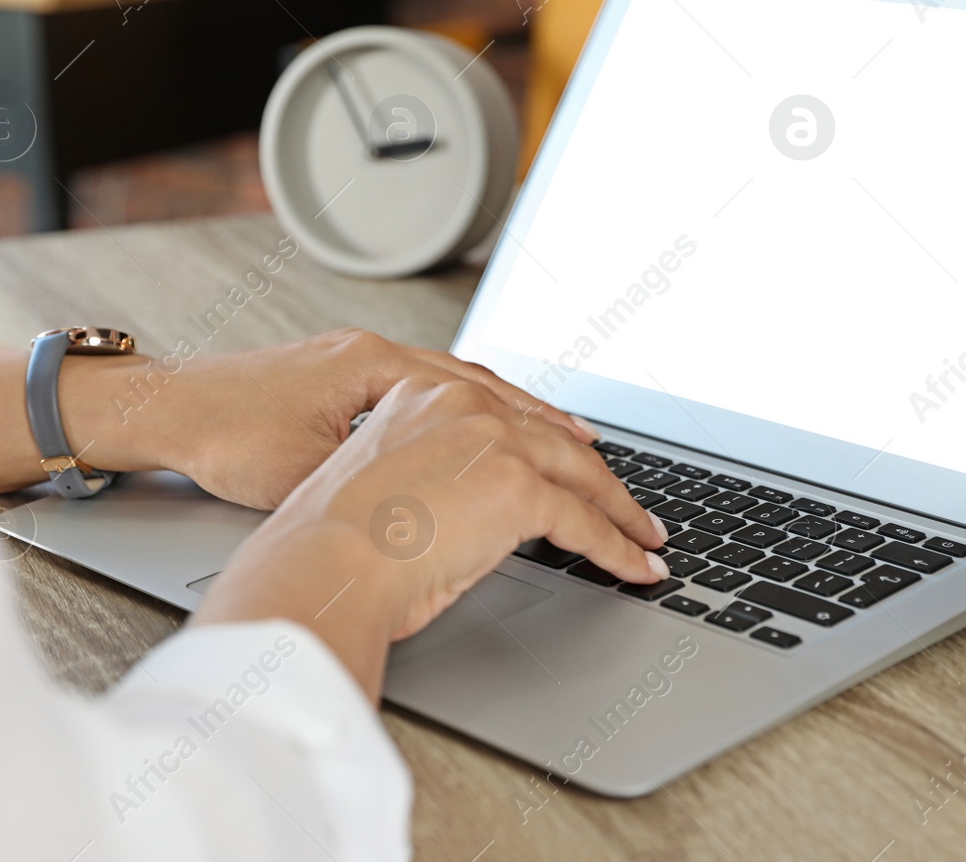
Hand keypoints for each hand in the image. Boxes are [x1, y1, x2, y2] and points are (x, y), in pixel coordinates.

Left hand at [68, 329, 597, 509]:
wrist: (165, 407)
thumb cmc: (223, 439)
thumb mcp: (310, 473)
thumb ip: (387, 483)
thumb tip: (454, 514)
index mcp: (380, 367)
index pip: (492, 412)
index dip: (550, 460)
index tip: (597, 494)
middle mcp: (387, 354)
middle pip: (498, 392)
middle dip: (562, 437)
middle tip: (613, 475)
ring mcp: (376, 359)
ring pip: (479, 387)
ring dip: (535, 419)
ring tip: (586, 447)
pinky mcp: (362, 373)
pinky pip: (449, 388)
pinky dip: (490, 411)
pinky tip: (512, 431)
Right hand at [191, 375, 670, 698]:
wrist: (319, 564)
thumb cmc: (326, 548)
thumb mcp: (381, 490)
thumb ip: (430, 481)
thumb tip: (467, 517)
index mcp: (420, 396)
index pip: (506, 412)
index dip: (550, 437)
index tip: (578, 451)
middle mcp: (462, 404)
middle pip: (553, 438)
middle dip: (598, 477)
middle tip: (628, 504)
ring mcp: (495, 440)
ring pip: (581, 475)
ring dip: (621, 512)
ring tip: (646, 537)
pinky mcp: (520, 486)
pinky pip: (587, 523)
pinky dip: (620, 549)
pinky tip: (638, 567)